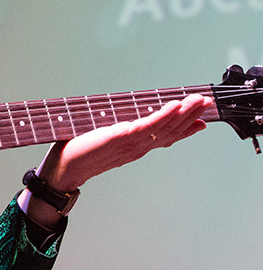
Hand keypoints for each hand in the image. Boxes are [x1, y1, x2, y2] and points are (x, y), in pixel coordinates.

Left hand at [21, 94, 212, 225]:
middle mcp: (137, 148)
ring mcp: (131, 144)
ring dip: (184, 113)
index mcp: (134, 148)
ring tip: (199, 101)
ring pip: (164, 128)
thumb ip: (117, 134)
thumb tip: (123, 124)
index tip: (202, 120)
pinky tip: (175, 106)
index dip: (185, 129)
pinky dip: (163, 116)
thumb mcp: (103, 141)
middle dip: (191, 117)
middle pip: (170, 132)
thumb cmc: (78, 153)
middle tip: (208, 104)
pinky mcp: (121, 138)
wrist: (62, 169)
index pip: (165, 138)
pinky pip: (148, 126)